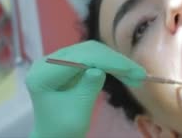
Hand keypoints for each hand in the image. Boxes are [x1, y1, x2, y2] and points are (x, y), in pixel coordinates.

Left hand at [26, 41, 145, 137]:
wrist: (54, 137)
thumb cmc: (63, 130)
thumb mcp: (77, 114)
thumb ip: (87, 89)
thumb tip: (99, 71)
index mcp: (42, 75)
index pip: (80, 60)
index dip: (109, 62)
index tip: (134, 72)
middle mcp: (47, 62)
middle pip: (87, 51)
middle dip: (115, 61)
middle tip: (139, 74)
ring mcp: (57, 60)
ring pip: (93, 51)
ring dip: (116, 62)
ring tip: (136, 75)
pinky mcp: (68, 62)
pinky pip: (93, 57)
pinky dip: (110, 64)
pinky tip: (125, 73)